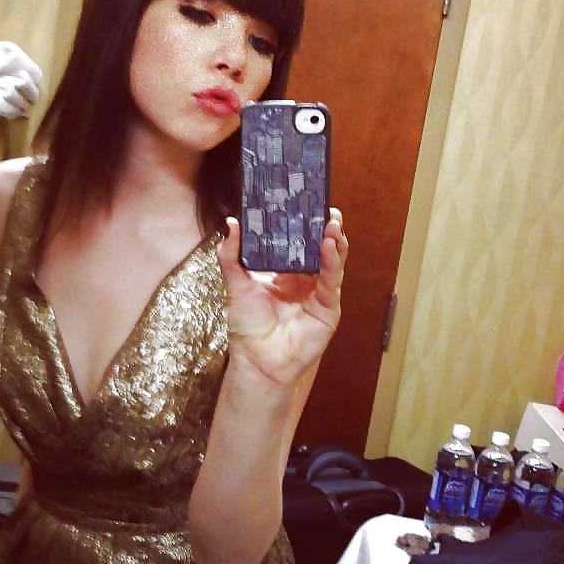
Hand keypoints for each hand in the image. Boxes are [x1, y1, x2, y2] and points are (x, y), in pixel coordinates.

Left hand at [216, 208, 348, 384]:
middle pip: (319, 247)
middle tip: (325, 206)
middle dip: (324, 227)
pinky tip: (330, 246)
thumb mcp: (236, 284)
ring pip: (331, 260)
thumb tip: (230, 224)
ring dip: (333, 240)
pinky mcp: (328, 307)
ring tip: (331, 222)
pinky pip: (331, 280)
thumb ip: (232, 256)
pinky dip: (332, 261)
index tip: (304, 202)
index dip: (302, 224)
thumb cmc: (248, 326)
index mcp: (285, 271)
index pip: (298, 241)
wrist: (257, 360)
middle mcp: (305, 279)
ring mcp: (318, 292)